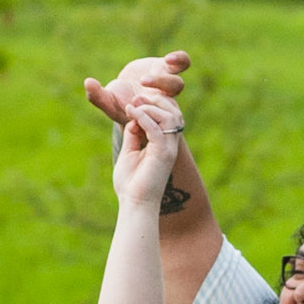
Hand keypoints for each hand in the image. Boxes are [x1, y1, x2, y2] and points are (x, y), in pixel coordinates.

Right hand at [84, 49, 188, 133]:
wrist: (129, 94)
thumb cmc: (119, 103)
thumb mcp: (107, 102)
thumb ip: (97, 96)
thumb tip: (87, 83)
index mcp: (154, 112)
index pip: (163, 116)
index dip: (152, 111)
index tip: (134, 105)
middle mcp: (163, 98)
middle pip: (169, 107)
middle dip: (156, 96)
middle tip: (138, 90)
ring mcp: (166, 82)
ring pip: (177, 83)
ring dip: (163, 81)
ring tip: (144, 79)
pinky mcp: (165, 66)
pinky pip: (182, 63)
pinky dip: (179, 60)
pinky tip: (169, 59)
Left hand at [109, 96, 185, 211]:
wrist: (134, 204)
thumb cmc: (131, 184)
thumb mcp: (129, 152)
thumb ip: (133, 135)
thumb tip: (132, 118)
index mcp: (163, 144)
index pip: (168, 116)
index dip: (155, 104)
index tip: (134, 101)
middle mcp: (170, 144)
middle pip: (174, 113)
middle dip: (156, 101)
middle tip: (135, 98)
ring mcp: (168, 149)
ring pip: (170, 117)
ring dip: (150, 107)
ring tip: (132, 106)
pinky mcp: (162, 154)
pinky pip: (156, 128)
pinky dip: (143, 117)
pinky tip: (130, 114)